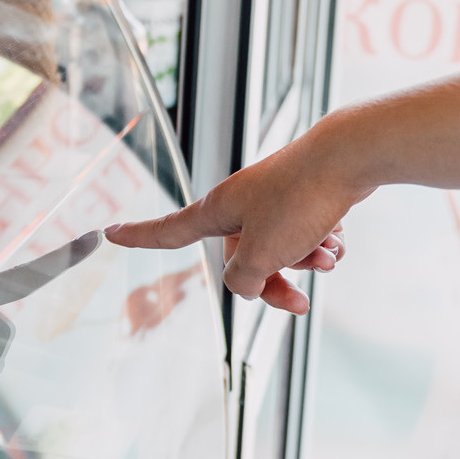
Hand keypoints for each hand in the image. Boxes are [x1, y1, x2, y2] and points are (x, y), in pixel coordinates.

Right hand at [106, 118, 359, 313]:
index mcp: (218, 211)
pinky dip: (323, 244)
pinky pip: (307, 234)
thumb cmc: (300, 199)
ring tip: (328, 255)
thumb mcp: (261, 254)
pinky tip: (338, 240)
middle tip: (300, 301)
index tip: (109, 233)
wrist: (349, 157)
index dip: (138, 237)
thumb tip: (244, 284)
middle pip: (244, 259)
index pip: (168, 231)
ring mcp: (274, 197)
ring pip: (281, 249)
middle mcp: (242, 202)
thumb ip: (242, 280)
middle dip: (275, 281)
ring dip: (306, 261)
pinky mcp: (305, 195)